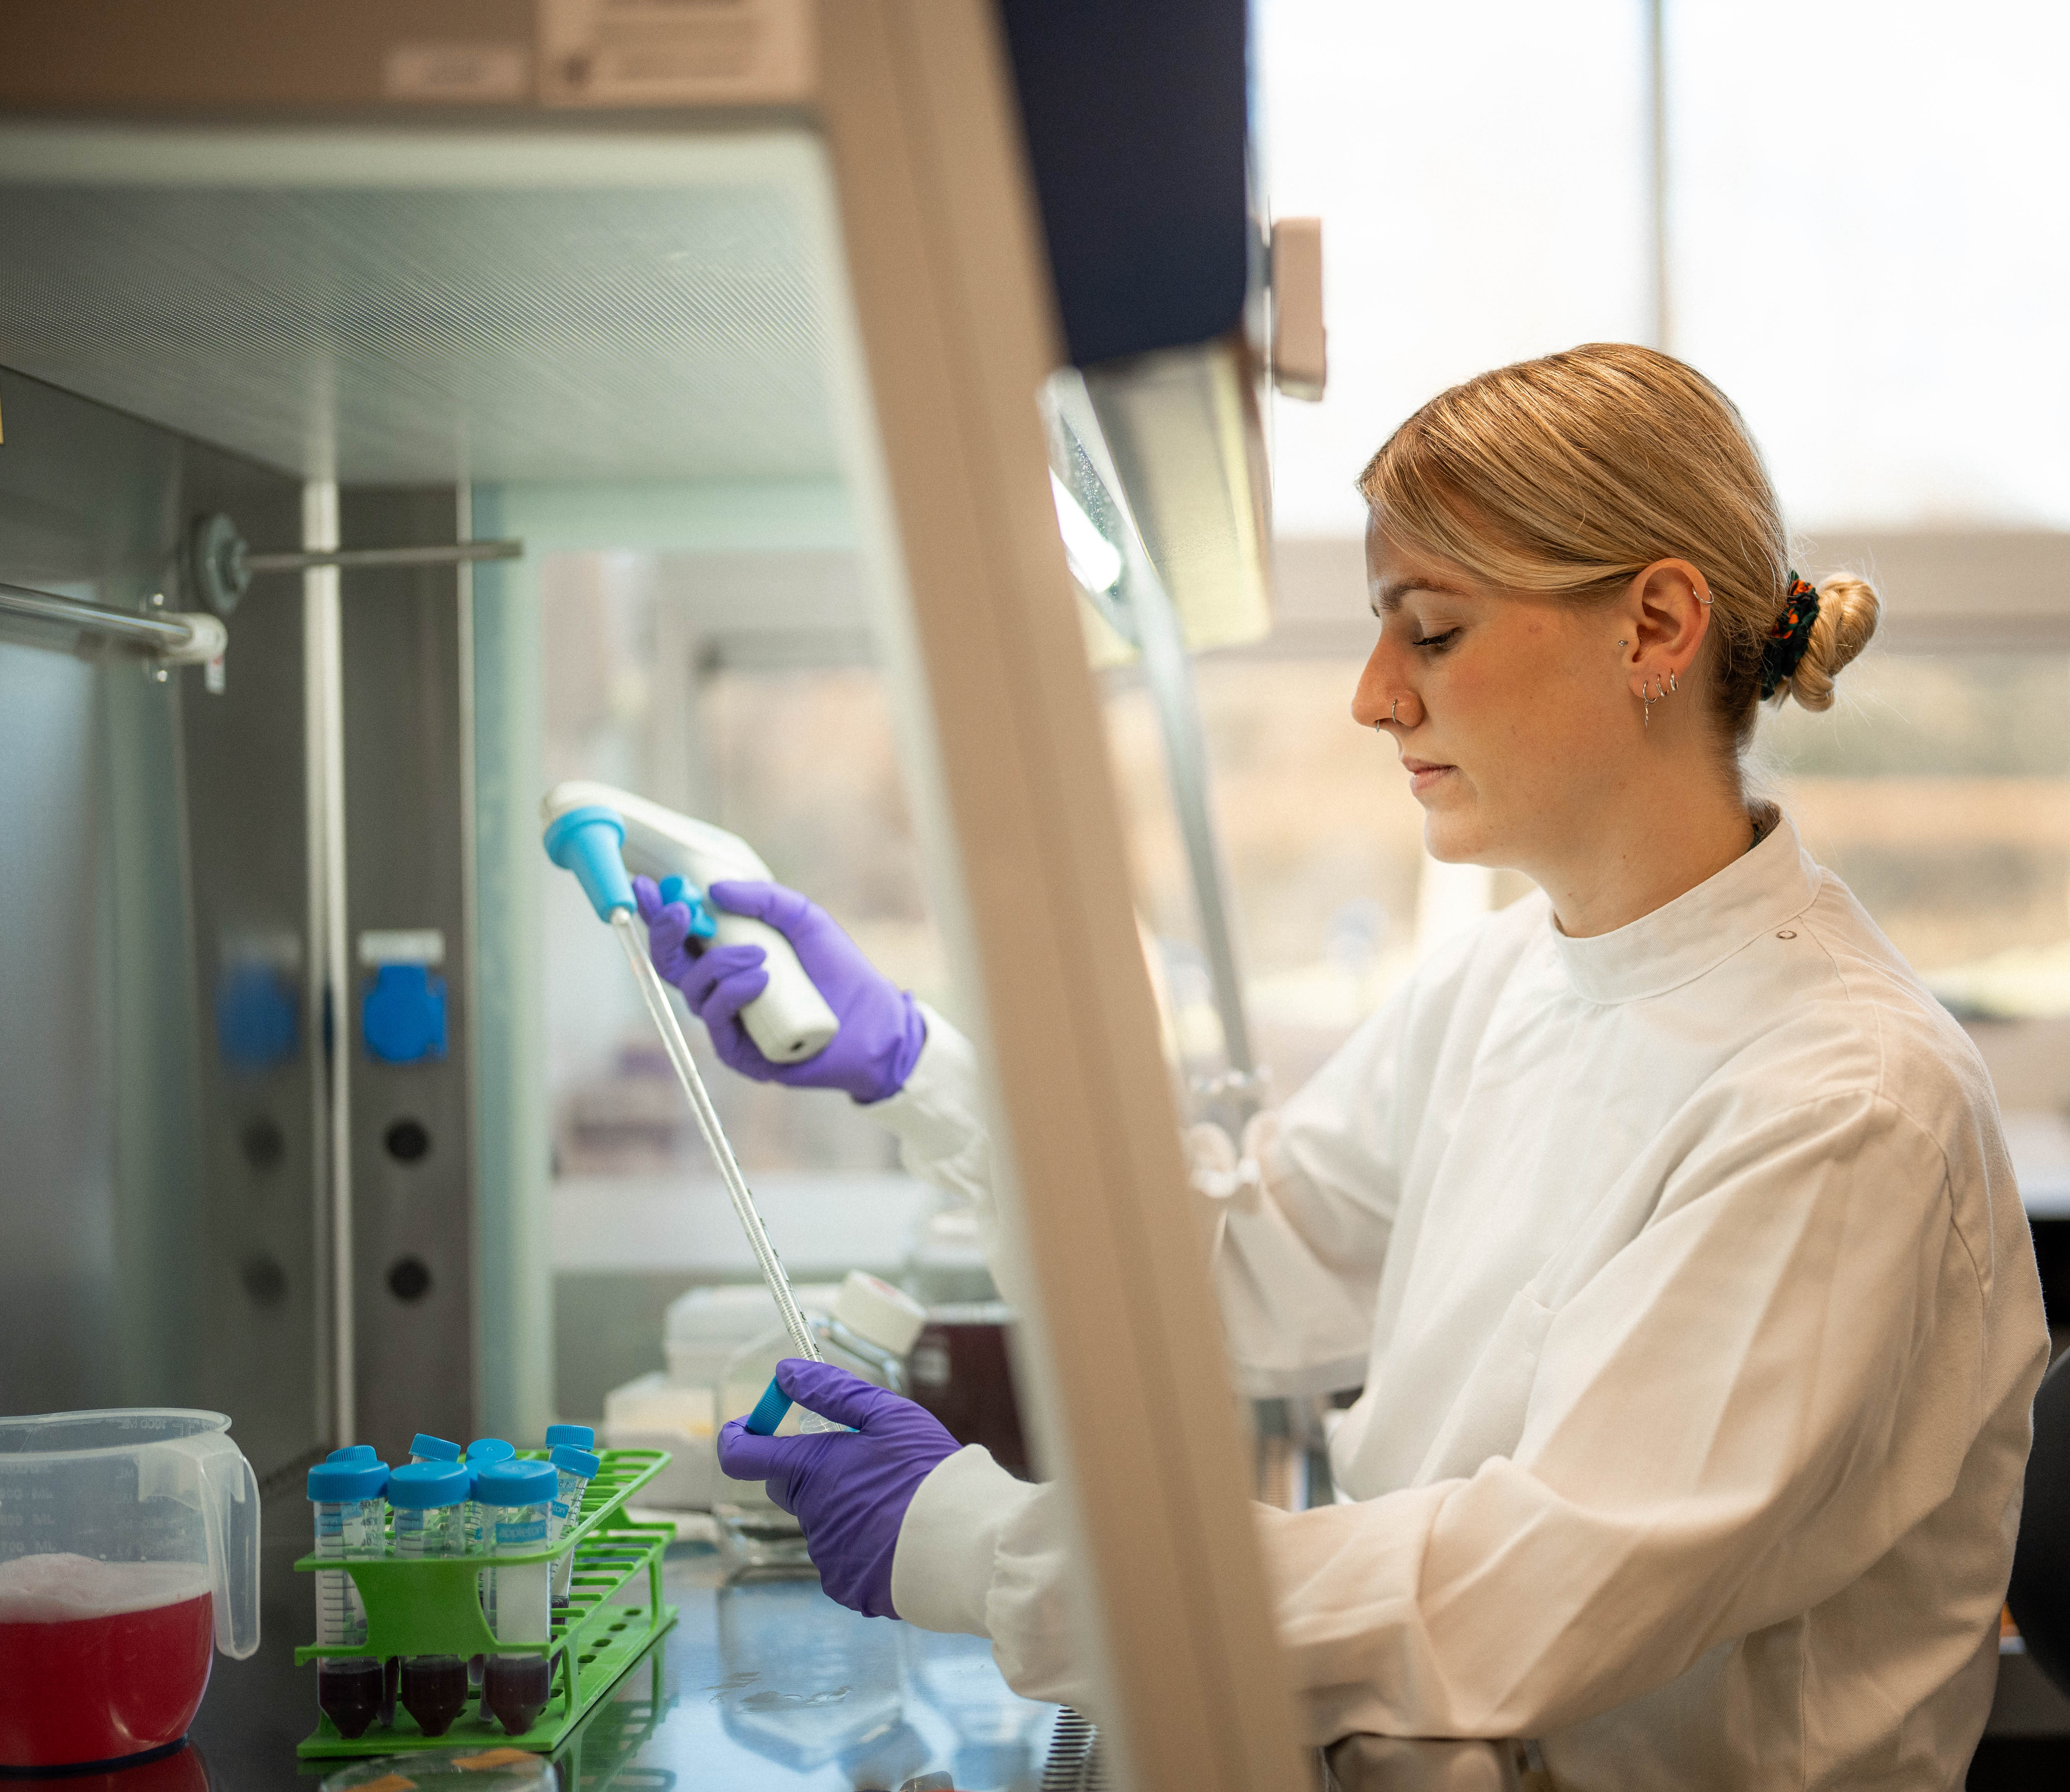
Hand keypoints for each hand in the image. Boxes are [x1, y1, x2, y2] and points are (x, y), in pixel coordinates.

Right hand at [633, 876, 925, 1102]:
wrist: (874, 1020)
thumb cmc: (839, 970)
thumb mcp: (805, 919)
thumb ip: (765, 898)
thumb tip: (715, 889)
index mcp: (727, 957)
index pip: (680, 936)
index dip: (658, 913)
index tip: (646, 885)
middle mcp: (720, 990)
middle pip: (670, 964)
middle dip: (667, 934)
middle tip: (681, 912)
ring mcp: (728, 1023)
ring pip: (693, 990)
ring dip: (718, 964)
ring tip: (760, 955)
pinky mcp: (740, 1053)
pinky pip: (717, 1021)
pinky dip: (733, 994)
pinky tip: (759, 979)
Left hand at [718, 1359, 961, 1618]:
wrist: (964, 1544)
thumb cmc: (928, 1470)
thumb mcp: (887, 1415)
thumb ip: (831, 1390)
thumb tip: (785, 1372)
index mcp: (812, 1469)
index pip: (742, 1455)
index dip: (738, 1438)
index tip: (747, 1429)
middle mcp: (809, 1514)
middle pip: (789, 1486)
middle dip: (811, 1471)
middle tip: (861, 1463)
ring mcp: (825, 1554)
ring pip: (821, 1521)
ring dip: (844, 1508)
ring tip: (896, 1503)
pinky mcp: (845, 1586)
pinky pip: (842, 1557)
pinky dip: (862, 1545)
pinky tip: (897, 1537)